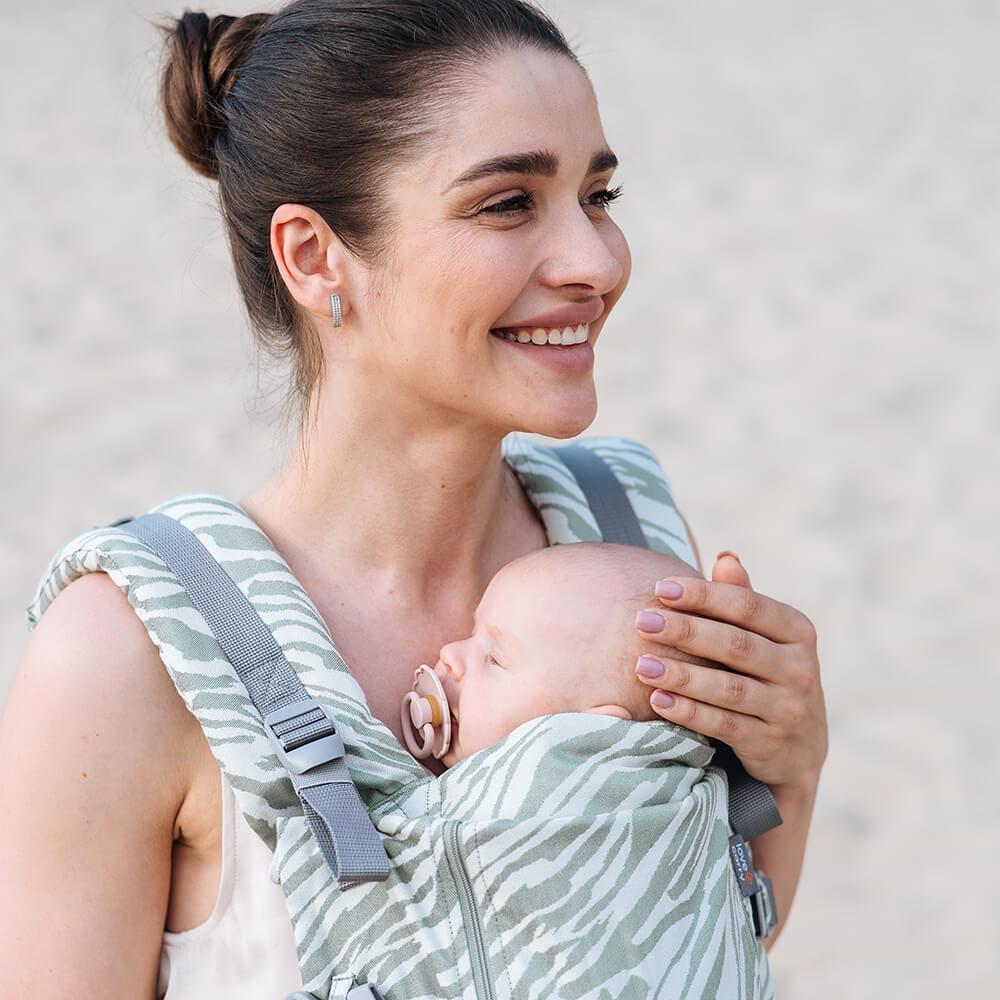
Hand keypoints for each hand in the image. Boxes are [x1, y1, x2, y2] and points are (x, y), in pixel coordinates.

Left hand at [634, 552, 827, 789]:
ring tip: (641, 665)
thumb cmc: (768, 675)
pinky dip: (690, 712)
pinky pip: (725, 725)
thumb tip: (726, 557)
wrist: (799, 748)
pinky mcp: (770, 744)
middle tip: (641, 621)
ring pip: (728, 688)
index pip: (747, 605)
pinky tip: (658, 700)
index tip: (661, 587)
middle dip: (685, 631)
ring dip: (682, 675)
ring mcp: (788, 709)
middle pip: (735, 644)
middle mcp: (800, 668)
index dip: (703, 594)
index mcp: (797, 631)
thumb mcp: (766, 638)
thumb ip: (744, 600)